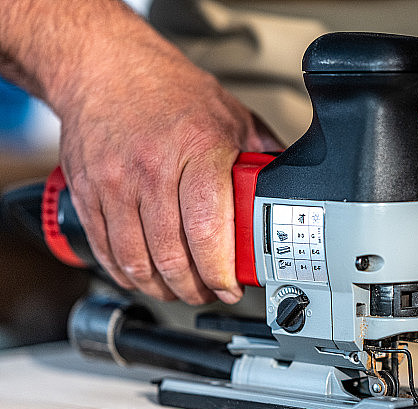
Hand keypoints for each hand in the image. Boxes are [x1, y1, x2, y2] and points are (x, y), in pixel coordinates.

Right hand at [57, 39, 280, 304]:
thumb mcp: (233, 115)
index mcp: (199, 148)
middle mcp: (153, 167)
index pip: (209, 227)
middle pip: (172, 254)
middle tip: (209, 293)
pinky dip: (126, 275)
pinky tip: (143, 278)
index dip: (221, 271)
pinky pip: (105, 250)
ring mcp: (115, 182)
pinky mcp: (87, 191)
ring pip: (137, 261)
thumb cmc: (172, 91)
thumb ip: (262, 156)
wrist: (104, 66)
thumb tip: (291, 189)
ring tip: (180, 291)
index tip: (231, 286)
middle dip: (195, 288)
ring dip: (161, 288)